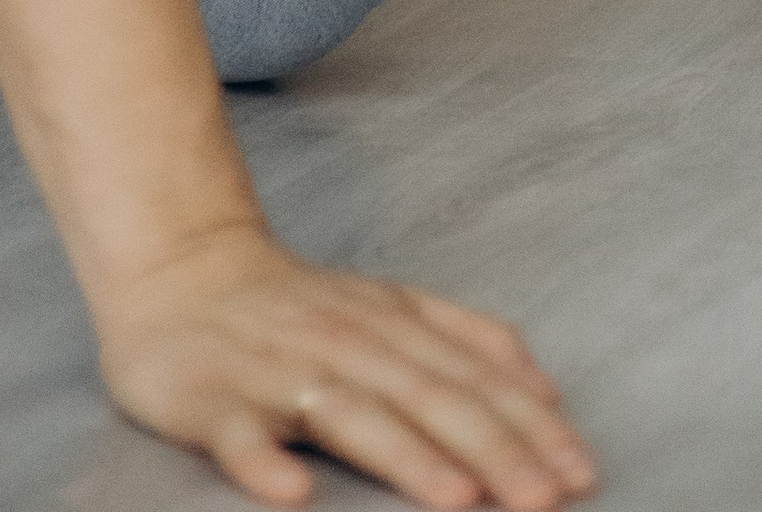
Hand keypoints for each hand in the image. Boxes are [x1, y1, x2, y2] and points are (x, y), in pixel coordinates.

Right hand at [95, 226, 596, 510]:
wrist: (180, 272)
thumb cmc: (297, 305)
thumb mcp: (393, 304)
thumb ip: (467, 337)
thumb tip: (545, 386)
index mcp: (394, 325)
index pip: (475, 378)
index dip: (530, 426)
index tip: (581, 471)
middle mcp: (348, 344)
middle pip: (430, 397)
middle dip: (493, 450)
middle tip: (545, 499)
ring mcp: (281, 371)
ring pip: (352, 415)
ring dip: (407, 457)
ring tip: (457, 498)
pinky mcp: (215, 400)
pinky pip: (241, 437)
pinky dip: (265, 464)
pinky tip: (293, 495)